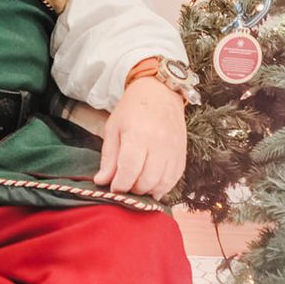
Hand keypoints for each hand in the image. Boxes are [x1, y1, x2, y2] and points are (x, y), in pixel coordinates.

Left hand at [93, 78, 187, 198]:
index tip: (113, 188)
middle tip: (124, 185)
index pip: (129, 170)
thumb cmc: (132, 108)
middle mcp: (159, 144)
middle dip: (132, 190)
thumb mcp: (113, 128)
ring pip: (162, 184)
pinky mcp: (182, 153)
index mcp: (138, 135)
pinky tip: (152, 184)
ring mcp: (173, 150)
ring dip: (148, 191)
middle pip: (147, 181)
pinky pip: (174, 178)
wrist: (160, 92)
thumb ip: (108, 157)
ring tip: (137, 185)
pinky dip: (163, 187)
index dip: (119, 185)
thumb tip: (102, 181)